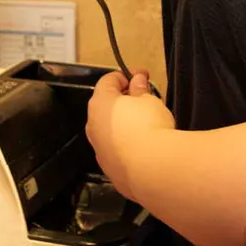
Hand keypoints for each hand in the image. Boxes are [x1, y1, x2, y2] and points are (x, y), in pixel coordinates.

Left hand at [86, 69, 171, 201]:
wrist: (151, 169)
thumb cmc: (149, 127)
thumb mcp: (149, 100)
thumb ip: (140, 89)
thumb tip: (137, 81)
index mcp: (100, 103)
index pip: (108, 80)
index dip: (126, 75)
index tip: (142, 76)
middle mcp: (93, 126)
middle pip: (106, 107)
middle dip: (124, 101)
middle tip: (145, 100)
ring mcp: (99, 150)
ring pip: (109, 131)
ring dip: (123, 125)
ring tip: (146, 125)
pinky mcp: (109, 169)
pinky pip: (116, 151)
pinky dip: (126, 146)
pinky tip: (143, 147)